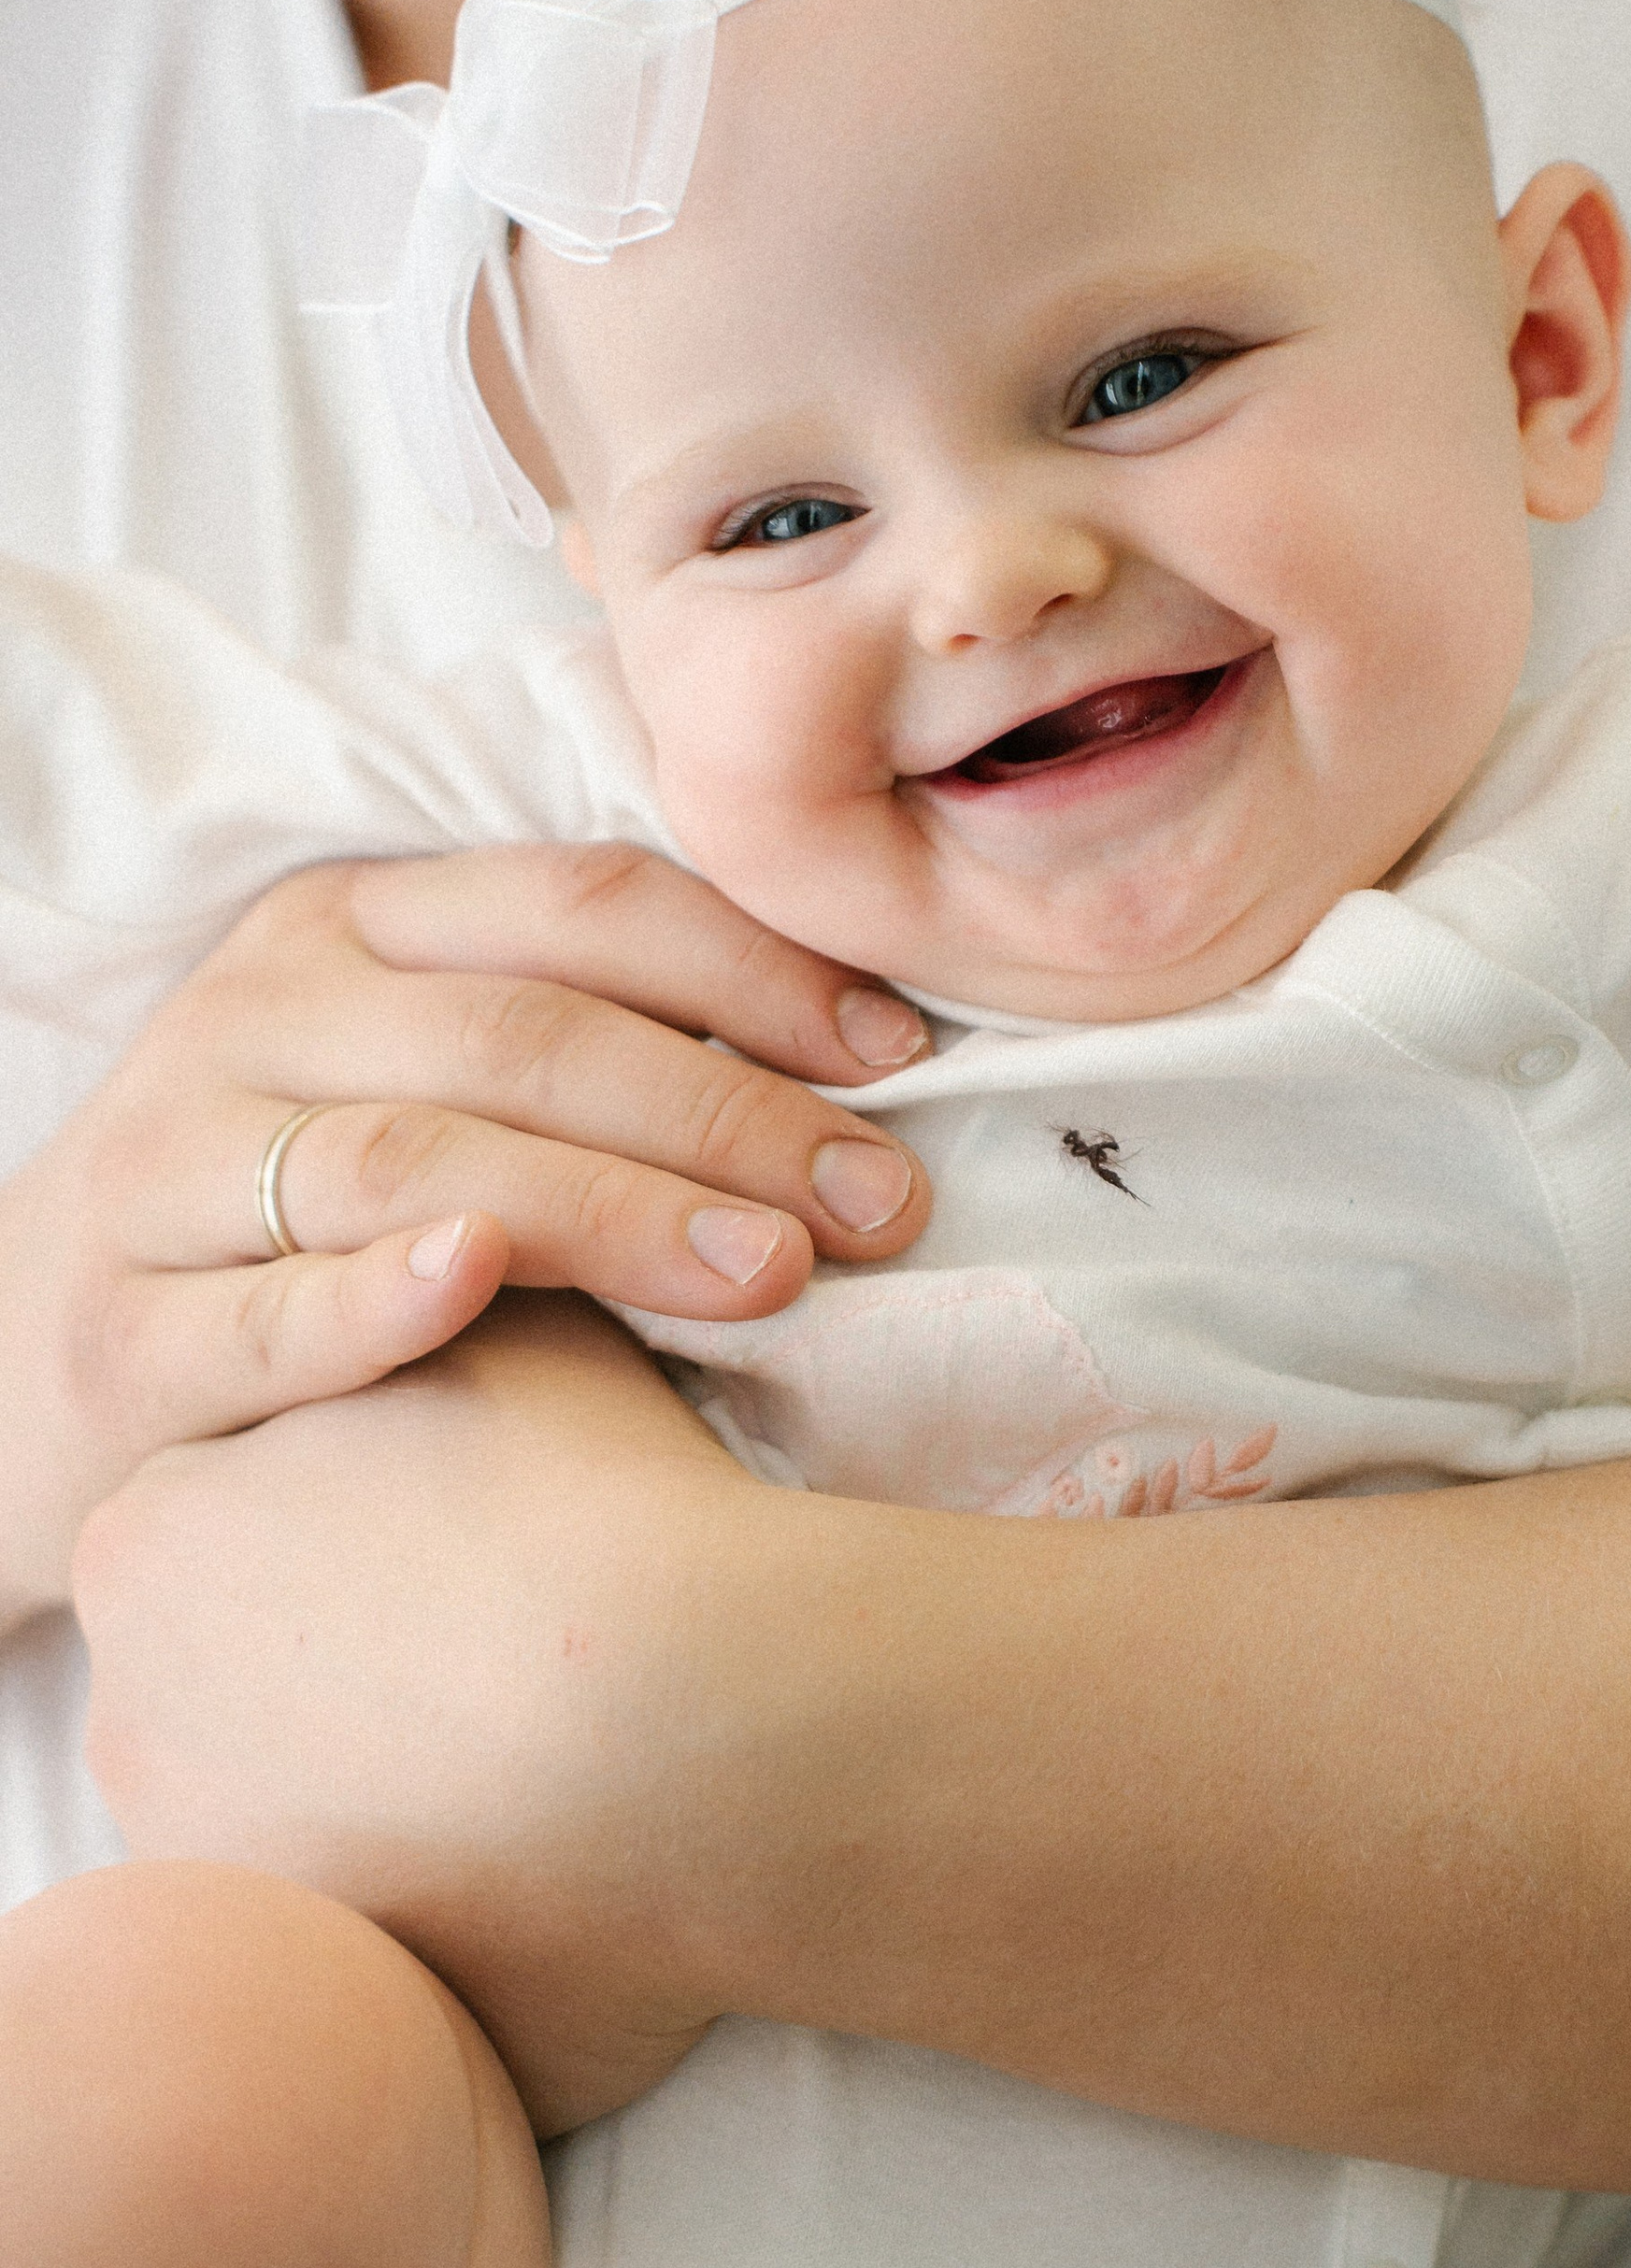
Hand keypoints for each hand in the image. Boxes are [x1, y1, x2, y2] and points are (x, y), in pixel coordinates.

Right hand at [1, 842, 928, 1626]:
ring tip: (772, 1272)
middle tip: (881, 1204)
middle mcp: (254, 1016)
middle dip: (726, 1111)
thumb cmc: (283, 1222)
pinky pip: (265, 1309)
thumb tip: (858, 1073)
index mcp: (349, 927)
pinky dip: (380, 1295)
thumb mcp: (407, 1081)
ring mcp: (173, 1169)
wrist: (17, 1362)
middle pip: (524, 1035)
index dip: (756, 969)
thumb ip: (579, 1046)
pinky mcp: (124, 1331)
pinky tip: (484, 1283)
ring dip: (612, 1207)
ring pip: (416, 1158)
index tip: (905, 1057)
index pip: (583, 905)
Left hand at [75, 1297, 766, 2133]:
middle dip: (375, 1675)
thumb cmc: (613, 1510)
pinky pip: (368, 1945)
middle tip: (539, 1655)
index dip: (382, 1531)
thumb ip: (456, 1311)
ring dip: (409, 1801)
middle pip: (250, 1681)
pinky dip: (447, 1913)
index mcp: (156, 1526)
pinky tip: (562, 1868)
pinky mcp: (300, 1978)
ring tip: (570, 1769)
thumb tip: (474, 1273)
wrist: (705, 1720)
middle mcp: (135, 1698)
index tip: (501, 1546)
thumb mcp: (527, 1343)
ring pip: (305, 1820)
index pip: (237, 1531)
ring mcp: (199, 1854)